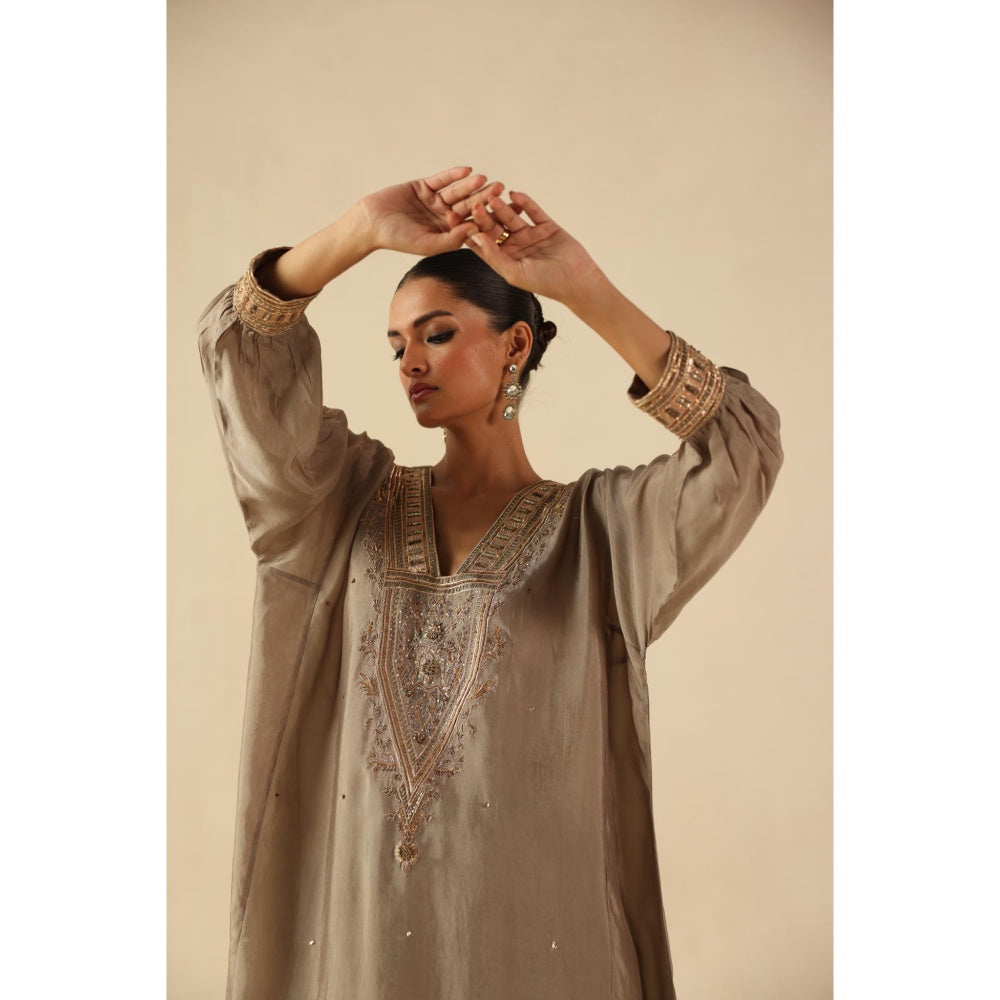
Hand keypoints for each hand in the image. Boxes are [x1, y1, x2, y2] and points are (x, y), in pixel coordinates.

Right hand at [357, 166, 504, 256]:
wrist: (371, 222)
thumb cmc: (398, 239)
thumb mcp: (428, 243)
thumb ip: (452, 239)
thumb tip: (476, 230)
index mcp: (447, 234)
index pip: (469, 224)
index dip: (485, 219)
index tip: (501, 213)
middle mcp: (443, 217)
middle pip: (467, 206)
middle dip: (482, 197)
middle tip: (500, 189)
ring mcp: (434, 201)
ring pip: (456, 192)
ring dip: (470, 184)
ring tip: (484, 178)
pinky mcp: (424, 186)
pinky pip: (441, 180)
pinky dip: (452, 175)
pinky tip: (466, 170)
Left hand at [465, 192, 604, 306]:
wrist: (578, 281)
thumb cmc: (545, 283)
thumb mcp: (514, 273)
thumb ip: (494, 256)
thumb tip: (475, 238)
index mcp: (503, 259)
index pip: (482, 243)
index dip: (469, 232)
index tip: (455, 222)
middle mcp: (514, 246)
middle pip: (495, 227)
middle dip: (484, 216)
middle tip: (474, 204)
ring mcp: (530, 234)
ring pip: (512, 217)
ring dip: (502, 207)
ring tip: (493, 196)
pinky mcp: (545, 225)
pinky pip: (533, 210)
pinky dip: (525, 202)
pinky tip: (514, 194)